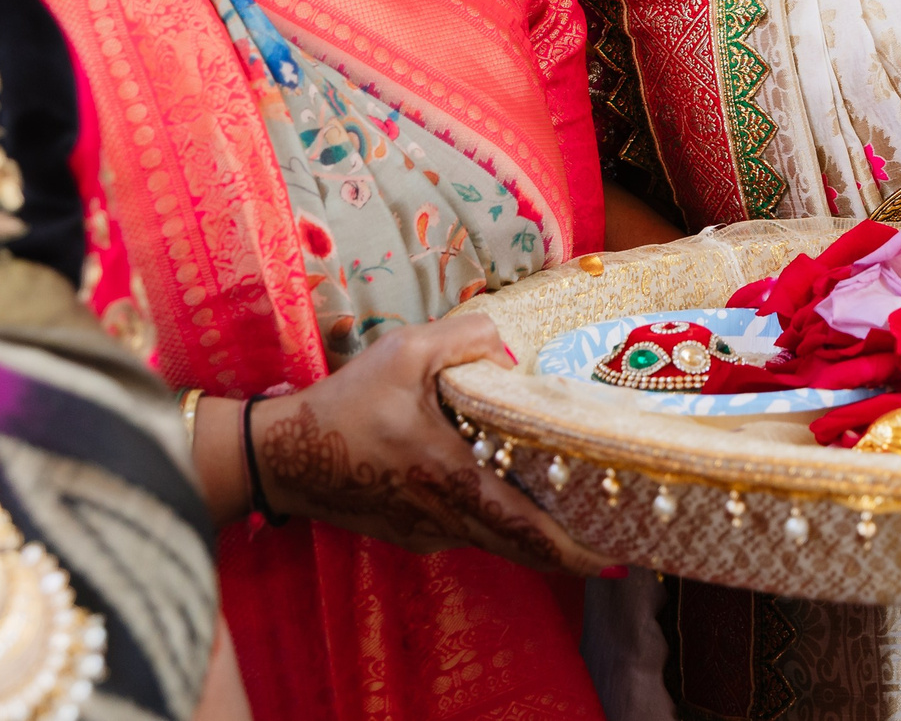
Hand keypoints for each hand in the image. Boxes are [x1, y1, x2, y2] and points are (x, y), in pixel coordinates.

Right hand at [250, 315, 609, 573]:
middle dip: (572, 552)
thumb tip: (510, 348)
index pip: (524, 528)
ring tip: (586, 518)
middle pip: (520, 547)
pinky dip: (501, 523)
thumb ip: (464, 337)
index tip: (617, 562)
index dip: (573, 550)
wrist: (279, 457)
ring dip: (537, 536)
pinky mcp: (412, 532)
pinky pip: (470, 532)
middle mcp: (443, 518)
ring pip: (496, 540)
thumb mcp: (403, 352)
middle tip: (620, 546)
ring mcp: (426, 532)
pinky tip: (520, 499)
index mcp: (449, 479)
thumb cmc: (342, 406)